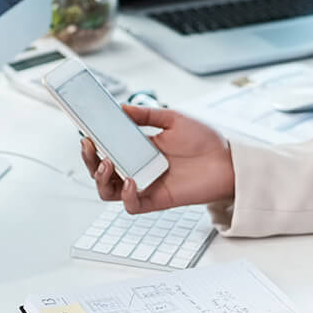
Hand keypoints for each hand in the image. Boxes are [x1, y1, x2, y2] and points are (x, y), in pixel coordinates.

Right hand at [79, 104, 233, 213]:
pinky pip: (132, 205)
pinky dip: (127, 196)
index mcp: (140, 147)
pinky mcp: (157, 200)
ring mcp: (146, 184)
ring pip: (109, 191)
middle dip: (89, 160)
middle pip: (101, 171)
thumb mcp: (174, 119)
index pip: (107, 147)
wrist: (229, 161)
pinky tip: (132, 181)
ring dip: (101, 178)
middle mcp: (139, 167)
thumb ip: (147, 114)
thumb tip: (121, 107)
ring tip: (108, 163)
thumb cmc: (206, 141)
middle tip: (89, 145)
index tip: (84, 130)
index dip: (92, 142)